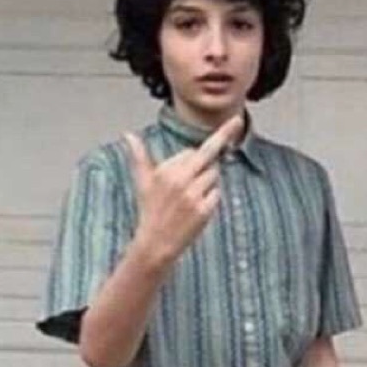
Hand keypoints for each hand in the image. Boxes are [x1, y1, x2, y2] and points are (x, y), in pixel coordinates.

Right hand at [123, 114, 243, 264]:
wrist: (156, 243)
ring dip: (209, 182)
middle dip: (222, 139)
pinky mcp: (204, 210)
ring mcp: (192, 195)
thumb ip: (139, 156)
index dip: (192, 160)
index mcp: (165, 171)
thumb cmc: (150, 211)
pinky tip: (198, 207)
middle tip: (237, 123)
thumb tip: (128, 134)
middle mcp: (179, 180)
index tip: (192, 166)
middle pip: (208, 154)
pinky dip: (212, 198)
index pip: (190, 152)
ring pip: (214, 174)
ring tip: (192, 197)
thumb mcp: (143, 182)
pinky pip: (217, 193)